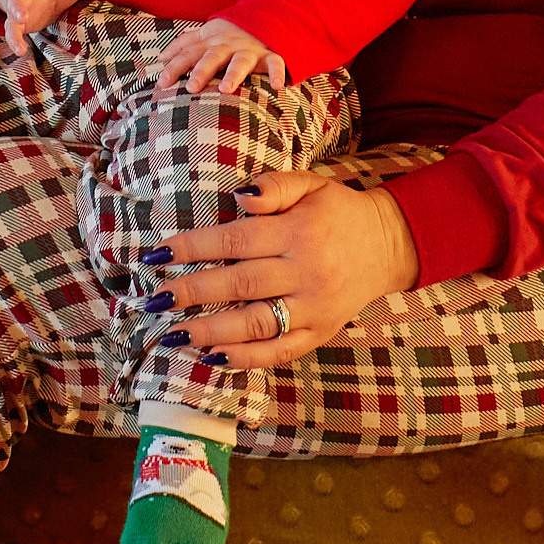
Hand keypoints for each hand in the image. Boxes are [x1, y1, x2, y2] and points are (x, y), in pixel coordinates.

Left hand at [151, 15, 287, 96]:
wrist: (262, 17)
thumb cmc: (228, 33)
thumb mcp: (205, 34)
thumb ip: (184, 44)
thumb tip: (160, 57)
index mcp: (211, 41)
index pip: (189, 53)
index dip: (175, 67)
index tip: (162, 83)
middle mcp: (228, 45)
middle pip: (213, 57)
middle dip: (202, 70)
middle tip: (192, 87)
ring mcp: (249, 49)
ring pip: (240, 61)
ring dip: (234, 73)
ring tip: (226, 89)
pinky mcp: (268, 55)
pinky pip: (275, 62)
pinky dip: (277, 73)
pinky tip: (278, 86)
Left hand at [156, 170, 418, 369]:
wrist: (388, 244)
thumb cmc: (338, 211)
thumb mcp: (312, 185)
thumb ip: (274, 186)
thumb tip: (238, 198)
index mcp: (298, 232)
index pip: (235, 241)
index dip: (193, 247)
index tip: (158, 255)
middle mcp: (305, 273)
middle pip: (239, 285)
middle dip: (193, 293)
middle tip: (156, 300)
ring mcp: (313, 308)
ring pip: (256, 324)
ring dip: (212, 332)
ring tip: (175, 335)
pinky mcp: (319, 333)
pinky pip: (280, 351)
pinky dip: (246, 358)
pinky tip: (214, 357)